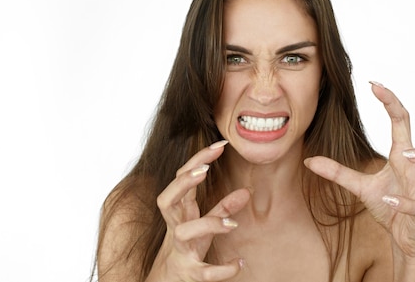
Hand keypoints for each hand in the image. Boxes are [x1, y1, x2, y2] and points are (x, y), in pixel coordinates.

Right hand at [148, 141, 249, 281]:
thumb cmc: (187, 247)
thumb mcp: (205, 225)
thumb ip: (223, 207)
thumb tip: (246, 191)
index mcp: (180, 211)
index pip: (182, 178)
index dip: (198, 159)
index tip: (220, 144)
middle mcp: (175, 226)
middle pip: (167, 199)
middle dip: (183, 183)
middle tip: (204, 170)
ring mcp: (180, 249)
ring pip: (184, 232)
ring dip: (208, 225)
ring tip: (232, 224)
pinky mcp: (189, 273)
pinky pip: (203, 272)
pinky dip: (220, 270)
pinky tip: (238, 264)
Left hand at [304, 82, 414, 257]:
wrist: (405, 239)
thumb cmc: (390, 206)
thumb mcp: (359, 186)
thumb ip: (337, 172)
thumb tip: (308, 160)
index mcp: (404, 156)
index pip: (403, 121)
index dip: (392, 101)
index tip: (376, 85)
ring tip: (406, 154)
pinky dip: (407, 201)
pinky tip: (391, 199)